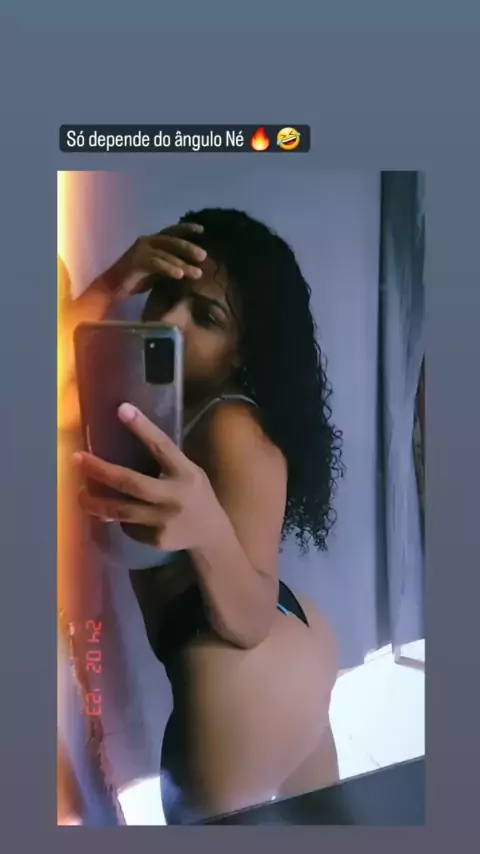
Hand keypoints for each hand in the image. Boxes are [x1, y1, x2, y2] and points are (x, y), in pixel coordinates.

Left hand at [74, 403, 223, 551]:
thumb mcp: (189, 471)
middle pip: (131, 483)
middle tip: (77, 459)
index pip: (162, 446)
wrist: (211, 535)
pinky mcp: (156, 540)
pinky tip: (120, 516)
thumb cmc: (195, 495)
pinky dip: (119, 519)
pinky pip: (129, 526)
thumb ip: (164, 463)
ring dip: (95, 502)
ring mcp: (164, 520)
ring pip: (121, 510)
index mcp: (186, 472)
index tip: (122, 409)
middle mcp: (175, 496)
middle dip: (100, 470)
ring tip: (80, 494)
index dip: (142, 427)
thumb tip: (124, 449)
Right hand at [100, 222, 206, 301]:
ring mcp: (140, 250)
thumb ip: (171, 266)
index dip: (186, 229)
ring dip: (182, 262)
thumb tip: (194, 268)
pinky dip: (168, 268)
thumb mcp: (157, 271)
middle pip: (171, 240)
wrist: (111, 289)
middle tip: (203, 256)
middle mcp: (146, 241)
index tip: (202, 230)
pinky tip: (179, 275)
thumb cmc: (135, 280)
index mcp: (152, 242)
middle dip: (188, 247)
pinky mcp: (135, 261)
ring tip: (197, 272)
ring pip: (165, 252)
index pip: (171, 232)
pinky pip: (156, 263)